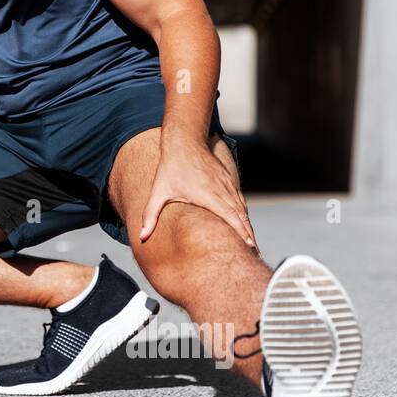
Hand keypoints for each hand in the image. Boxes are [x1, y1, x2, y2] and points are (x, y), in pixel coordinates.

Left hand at [138, 139, 255, 248]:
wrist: (184, 142)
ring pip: (243, 209)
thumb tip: (141, 237)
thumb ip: (150, 215)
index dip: (242, 233)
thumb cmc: (170, 168)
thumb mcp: (158, 192)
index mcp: (210, 196)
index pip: (231, 218)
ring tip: (252, 245)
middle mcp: (223, 191)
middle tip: (255, 254)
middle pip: (241, 217)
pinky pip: (240, 200)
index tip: (250, 247)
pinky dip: (244, 214)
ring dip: (248, 226)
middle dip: (249, 236)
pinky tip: (244, 225)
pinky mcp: (228, 180)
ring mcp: (227, 185)